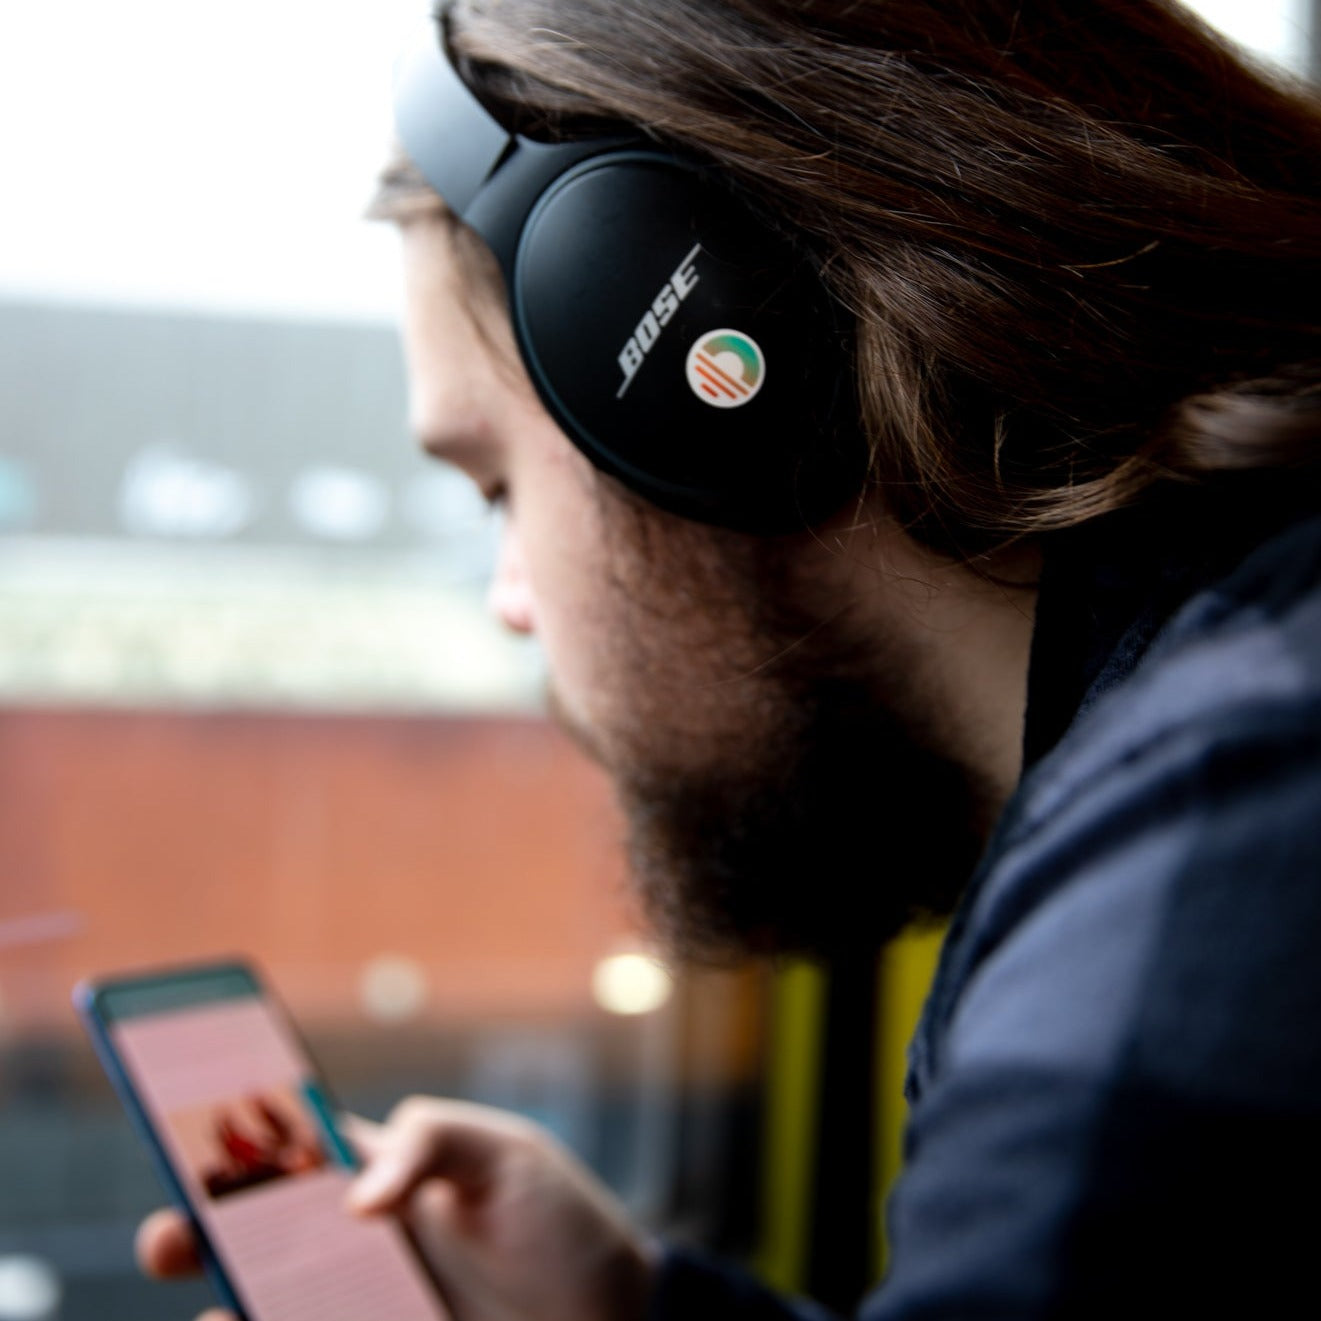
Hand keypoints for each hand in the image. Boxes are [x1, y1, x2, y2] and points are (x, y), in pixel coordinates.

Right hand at [136, 1097, 659, 1320]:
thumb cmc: (565, 1224)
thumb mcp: (506, 1155)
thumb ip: (429, 1142)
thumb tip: (354, 1201)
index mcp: (387, 1177)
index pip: (293, 1155)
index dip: (233, 1146)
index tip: (179, 1142)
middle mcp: (363, 1247)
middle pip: (257, 1240)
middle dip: (198, 1234)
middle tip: (170, 1242)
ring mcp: (368, 1309)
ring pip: (272, 1307)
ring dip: (233, 1305)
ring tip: (221, 1309)